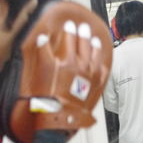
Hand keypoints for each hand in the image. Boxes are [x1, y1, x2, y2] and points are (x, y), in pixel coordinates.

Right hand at [10, 1, 112, 142]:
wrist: (60, 117)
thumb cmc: (47, 96)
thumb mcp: (40, 71)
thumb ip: (41, 51)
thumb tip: (42, 37)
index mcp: (67, 60)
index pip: (69, 39)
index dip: (68, 30)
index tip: (69, 24)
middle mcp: (82, 65)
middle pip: (84, 45)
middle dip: (82, 34)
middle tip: (83, 27)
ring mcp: (91, 76)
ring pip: (96, 56)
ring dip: (95, 46)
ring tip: (95, 40)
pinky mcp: (96, 87)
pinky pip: (102, 72)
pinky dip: (102, 65)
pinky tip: (101, 62)